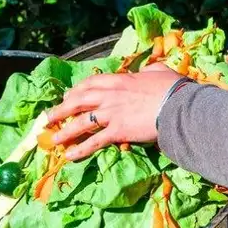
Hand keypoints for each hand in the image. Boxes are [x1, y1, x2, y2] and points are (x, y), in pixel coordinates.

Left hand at [48, 63, 183, 160]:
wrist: (178, 106)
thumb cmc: (173, 89)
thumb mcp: (159, 72)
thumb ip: (150, 71)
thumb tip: (150, 70)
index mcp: (119, 80)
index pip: (90, 83)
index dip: (76, 90)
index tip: (67, 96)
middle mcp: (110, 96)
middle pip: (78, 101)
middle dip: (61, 110)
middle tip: (49, 118)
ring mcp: (111, 114)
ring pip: (81, 122)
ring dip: (65, 132)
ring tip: (53, 140)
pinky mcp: (116, 131)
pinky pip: (94, 141)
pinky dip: (80, 149)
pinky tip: (70, 156)